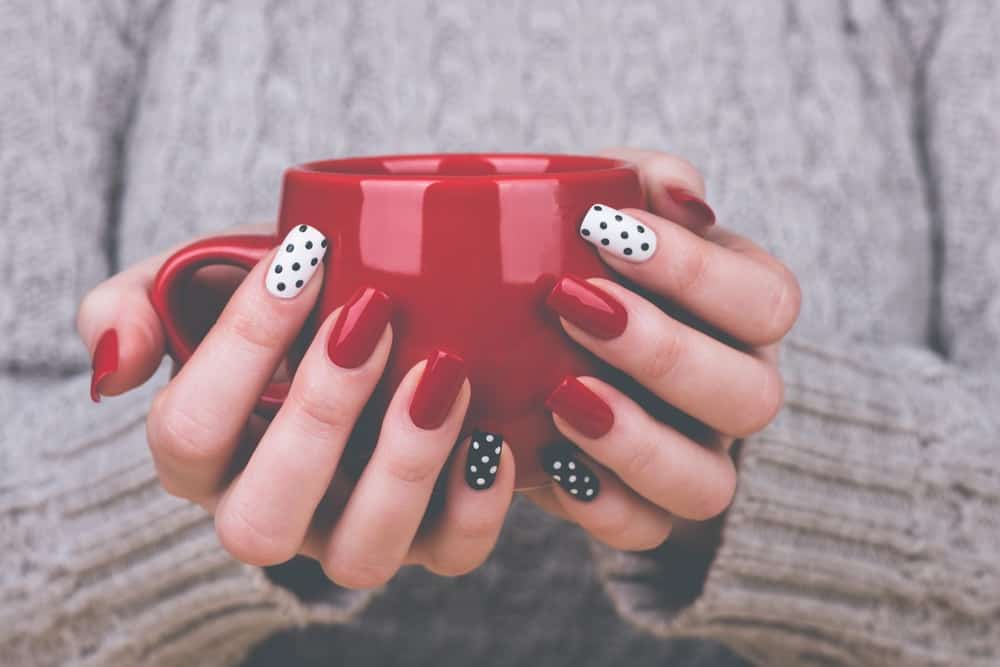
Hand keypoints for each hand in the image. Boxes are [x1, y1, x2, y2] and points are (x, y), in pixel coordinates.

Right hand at [77, 225, 514, 586]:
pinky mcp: (427, 536)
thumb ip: (133, 306)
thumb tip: (114, 367)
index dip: (242, 346)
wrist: (368, 305)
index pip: (188, 431)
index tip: (304, 258)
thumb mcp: (198, 277)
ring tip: (443, 371)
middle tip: (372, 315)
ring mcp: (346, 531)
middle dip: (319, 413)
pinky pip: (451, 556)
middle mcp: (267, 509)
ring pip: (359, 556)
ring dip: (402, 465)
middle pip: (262, 518)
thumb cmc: (286, 290)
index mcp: (201, 456)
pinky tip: (491, 434)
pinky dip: (476, 505)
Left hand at [524, 147, 800, 550]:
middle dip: (662, 351)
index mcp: (745, 313)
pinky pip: (645, 531)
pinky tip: (552, 459)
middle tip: (569, 303)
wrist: (539, 332)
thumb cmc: (586, 256)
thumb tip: (680, 195)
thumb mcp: (612, 203)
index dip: (696, 272)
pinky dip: (601, 503)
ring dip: (636, 441)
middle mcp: (736, 390)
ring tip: (562, 393)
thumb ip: (646, 182)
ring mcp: (695, 456)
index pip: (768, 301)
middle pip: (751, 397)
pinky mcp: (640, 506)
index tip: (605, 231)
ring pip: (709, 484)